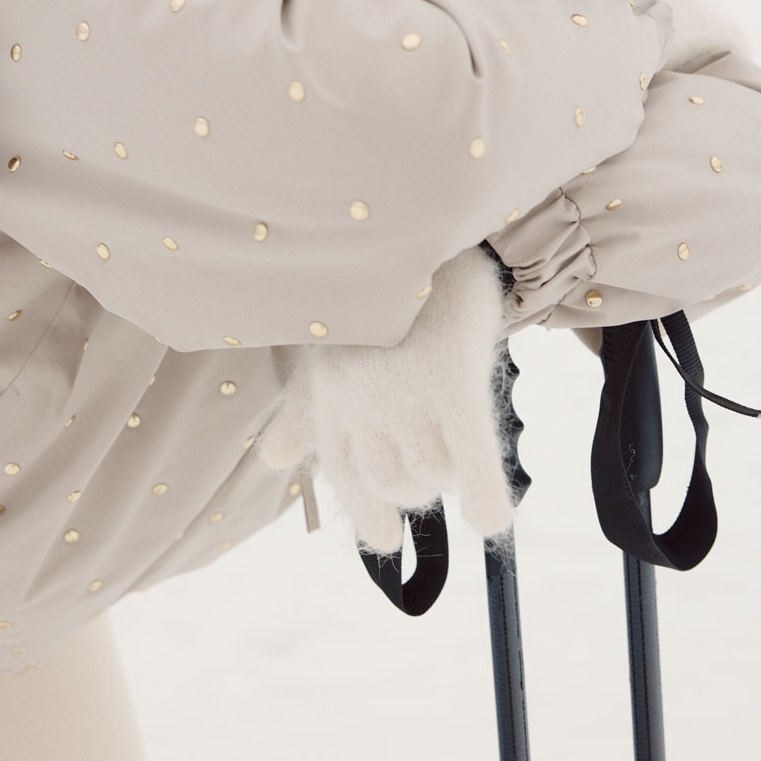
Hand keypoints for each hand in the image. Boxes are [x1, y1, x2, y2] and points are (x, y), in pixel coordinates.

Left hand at [257, 246, 516, 552]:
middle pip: (394, 482)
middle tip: (440, 467)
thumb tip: (269, 461)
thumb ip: (301, 411)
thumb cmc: (376, 287)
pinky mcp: (449, 381)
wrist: (422, 221)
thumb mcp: (325, 349)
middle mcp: (358, 402)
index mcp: (328, 394)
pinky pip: (473, 458)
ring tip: (465, 448)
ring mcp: (402, 393)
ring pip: (432, 474)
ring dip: (452, 474)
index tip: (387, 540)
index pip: (343, 474)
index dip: (366, 514)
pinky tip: (491, 521)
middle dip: (417, 485)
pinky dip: (484, 495)